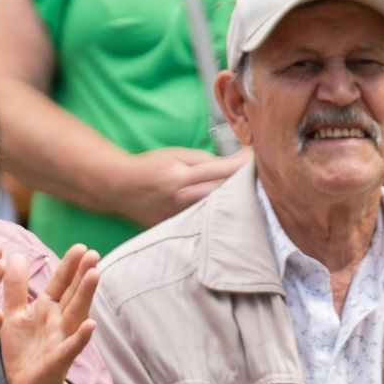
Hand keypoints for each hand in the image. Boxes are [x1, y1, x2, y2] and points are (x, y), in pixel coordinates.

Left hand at [0, 245, 98, 383]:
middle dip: (82, 274)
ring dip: (86, 295)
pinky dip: (81, 336)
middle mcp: (59, 321)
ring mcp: (62, 339)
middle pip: (73, 293)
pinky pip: (72, 346)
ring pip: (76, 314)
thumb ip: (16, 287)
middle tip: (93, 253)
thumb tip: (17, 255)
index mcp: (47, 308)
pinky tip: (91, 324)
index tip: (80, 246)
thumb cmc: (23, 349)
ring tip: (95, 274)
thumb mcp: (14, 313)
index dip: (69, 266)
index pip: (61, 283)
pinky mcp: (59, 359)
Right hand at [115, 146, 247, 227]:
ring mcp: (181, 217)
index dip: (243, 166)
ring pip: (218, 213)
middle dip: (245, 186)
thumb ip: (205, 161)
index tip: (259, 161)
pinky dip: (218, 217)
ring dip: (236, 204)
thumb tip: (234, 165)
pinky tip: (229, 214)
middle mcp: (183, 200)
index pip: (221, 171)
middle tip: (262, 181)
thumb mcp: (176, 155)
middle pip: (224, 195)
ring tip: (251, 198)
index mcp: (183, 178)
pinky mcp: (178, 228)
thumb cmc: (150, 167)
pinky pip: (205, 223)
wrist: (121, 188)